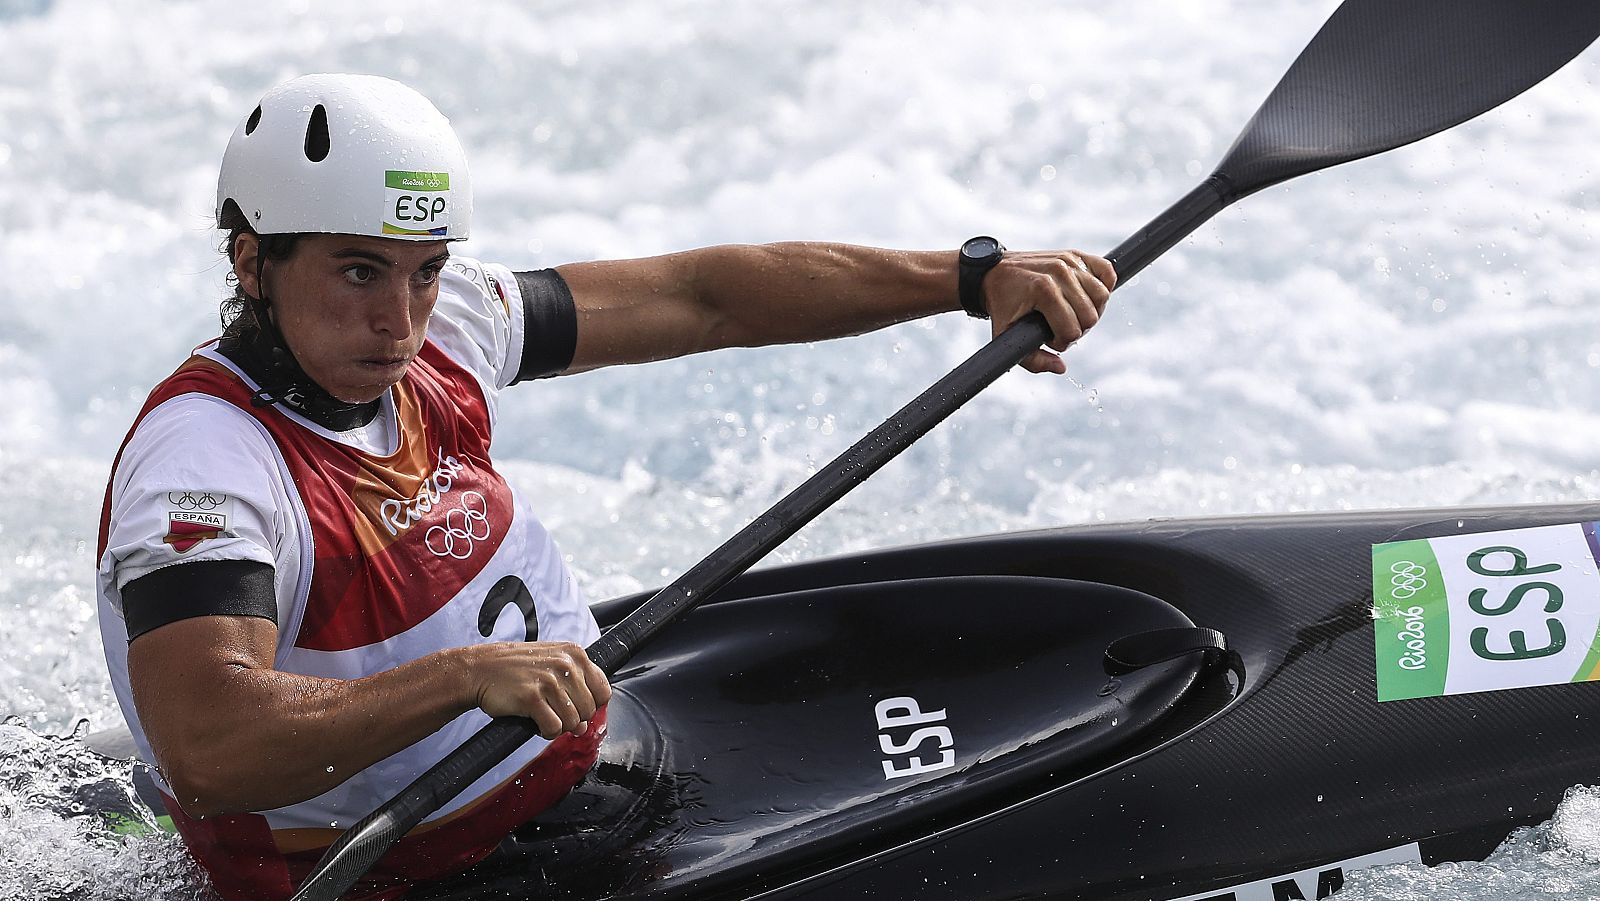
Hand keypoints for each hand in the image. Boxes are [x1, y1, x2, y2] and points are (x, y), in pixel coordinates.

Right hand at [467, 641, 611, 738]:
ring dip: (559, 727)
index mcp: (574, 654)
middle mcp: (564, 665)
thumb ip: (575, 686)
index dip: (592, 705)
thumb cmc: (516, 668)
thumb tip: (585, 724)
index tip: (576, 708)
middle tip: (555, 714)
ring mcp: (548, 681)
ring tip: (544, 717)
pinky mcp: (532, 698)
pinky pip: (553, 728)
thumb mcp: (551, 663)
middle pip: (589, 710)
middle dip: (574, 719)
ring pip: (572, 722)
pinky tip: (536, 723)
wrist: (480, 669)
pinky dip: (546, 732)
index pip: (603, 691)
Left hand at [981, 250, 1116, 373]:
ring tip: (1072, 314)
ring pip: (1102, 297)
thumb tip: (1061, 368)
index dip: (1062, 342)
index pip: (1073, 330)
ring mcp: (1068, 261)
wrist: (993, 273)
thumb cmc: (1001, 306)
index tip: (1047, 337)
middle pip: (1091, 316)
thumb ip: (1033, 360)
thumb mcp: (1006, 337)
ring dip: (1090, 312)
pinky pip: (1106, 270)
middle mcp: (1059, 272)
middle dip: (1076, 329)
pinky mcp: (1075, 254)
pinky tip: (1088, 296)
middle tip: (1059, 327)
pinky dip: (1104, 285)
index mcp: (1043, 290)